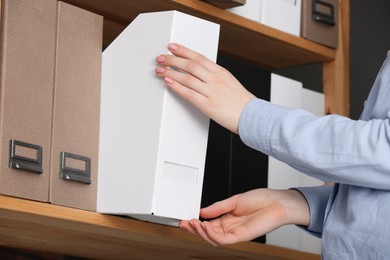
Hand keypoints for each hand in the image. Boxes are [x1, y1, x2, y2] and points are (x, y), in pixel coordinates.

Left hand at [155, 43, 255, 133]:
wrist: (251, 116)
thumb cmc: (240, 101)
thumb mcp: (229, 82)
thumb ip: (214, 76)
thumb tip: (199, 72)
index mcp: (221, 72)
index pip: (198, 57)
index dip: (183, 51)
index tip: (172, 47)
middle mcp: (215, 79)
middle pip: (190, 65)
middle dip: (172, 60)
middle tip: (161, 58)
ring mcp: (211, 92)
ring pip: (187, 77)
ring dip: (171, 72)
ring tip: (160, 70)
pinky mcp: (208, 105)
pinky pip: (188, 93)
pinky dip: (177, 87)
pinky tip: (168, 82)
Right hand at [179, 189, 309, 246]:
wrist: (276, 203)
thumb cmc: (261, 200)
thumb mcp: (233, 200)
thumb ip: (217, 207)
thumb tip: (202, 211)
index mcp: (227, 219)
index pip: (207, 224)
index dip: (195, 222)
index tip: (185, 218)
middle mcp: (230, 227)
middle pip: (207, 233)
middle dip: (193, 229)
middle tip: (183, 223)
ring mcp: (234, 233)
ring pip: (212, 238)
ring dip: (200, 232)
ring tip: (192, 223)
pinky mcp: (240, 237)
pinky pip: (222, 240)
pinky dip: (211, 234)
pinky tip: (204, 227)